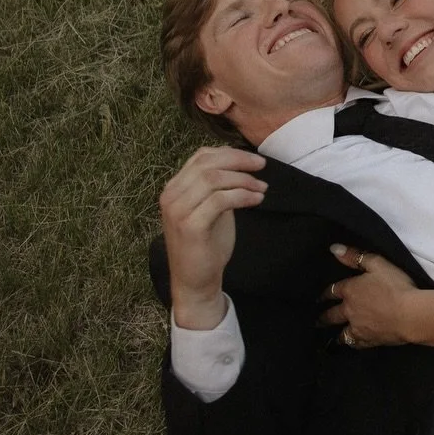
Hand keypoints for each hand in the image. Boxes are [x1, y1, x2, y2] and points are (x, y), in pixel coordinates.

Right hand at [159, 146, 266, 326]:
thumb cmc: (205, 245)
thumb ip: (217, 188)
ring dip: (243, 180)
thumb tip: (240, 166)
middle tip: (262, 167)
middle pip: (207, 164)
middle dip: (239, 161)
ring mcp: (178, 210)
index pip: (201, 157)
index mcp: (174, 188)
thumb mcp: (210, 209)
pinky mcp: (190, 226)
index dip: (230, 153)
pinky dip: (242, 196)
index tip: (254, 160)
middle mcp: (171, 195)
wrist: (195, 281)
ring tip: (262, 188)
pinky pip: (220, 200)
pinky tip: (256, 201)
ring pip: (213, 179)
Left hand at [319, 243, 418, 347]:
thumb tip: (334, 249)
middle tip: (317, 322)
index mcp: (350, 291)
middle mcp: (350, 310)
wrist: (410, 314)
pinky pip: (356, 344)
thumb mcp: (377, 264)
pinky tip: (351, 345)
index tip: (320, 298)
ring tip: (331, 339)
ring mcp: (358, 328)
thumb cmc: (395, 286)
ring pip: (342, 333)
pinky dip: (352, 344)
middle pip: (332, 315)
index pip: (333, 291)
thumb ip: (355, 256)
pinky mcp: (369, 341)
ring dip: (336, 335)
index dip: (326, 294)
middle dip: (324, 317)